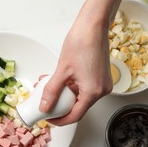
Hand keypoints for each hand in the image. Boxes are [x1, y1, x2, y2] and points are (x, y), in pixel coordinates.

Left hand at [38, 0, 124, 125]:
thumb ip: (52, 91)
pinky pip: (85, 88)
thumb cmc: (82, 43)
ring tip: (48, 87)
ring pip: (80, 97)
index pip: (75, 116)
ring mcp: (103, 84)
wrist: (93, 26)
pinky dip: (71, 87)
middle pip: (78, 108)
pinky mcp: (101, 77)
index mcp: (93, 92)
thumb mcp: (61, 71)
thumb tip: (45, 107)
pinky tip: (59, 80)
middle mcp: (102, 91)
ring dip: (64, 95)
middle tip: (46, 103)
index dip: (59, 120)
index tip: (48, 118)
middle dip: (60, 106)